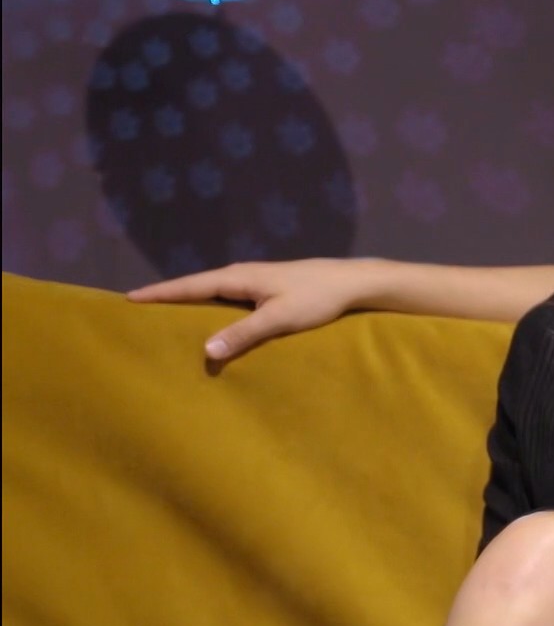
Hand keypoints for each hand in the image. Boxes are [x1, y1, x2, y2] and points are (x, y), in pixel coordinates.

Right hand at [127, 258, 377, 359]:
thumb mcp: (280, 318)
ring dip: (188, 302)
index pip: (189, 286)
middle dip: (167, 297)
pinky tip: (207, 320)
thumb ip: (243, 334)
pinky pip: (227, 298)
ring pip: (211, 292)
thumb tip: (205, 350)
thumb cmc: (317, 298)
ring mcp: (253, 281)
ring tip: (163, 318)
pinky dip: (209, 306)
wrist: (351, 283)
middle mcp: (240, 275)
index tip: (129, 299)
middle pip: (195, 287)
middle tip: (137, 311)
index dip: (159, 293)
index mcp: (237, 278)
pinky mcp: (266, 289)